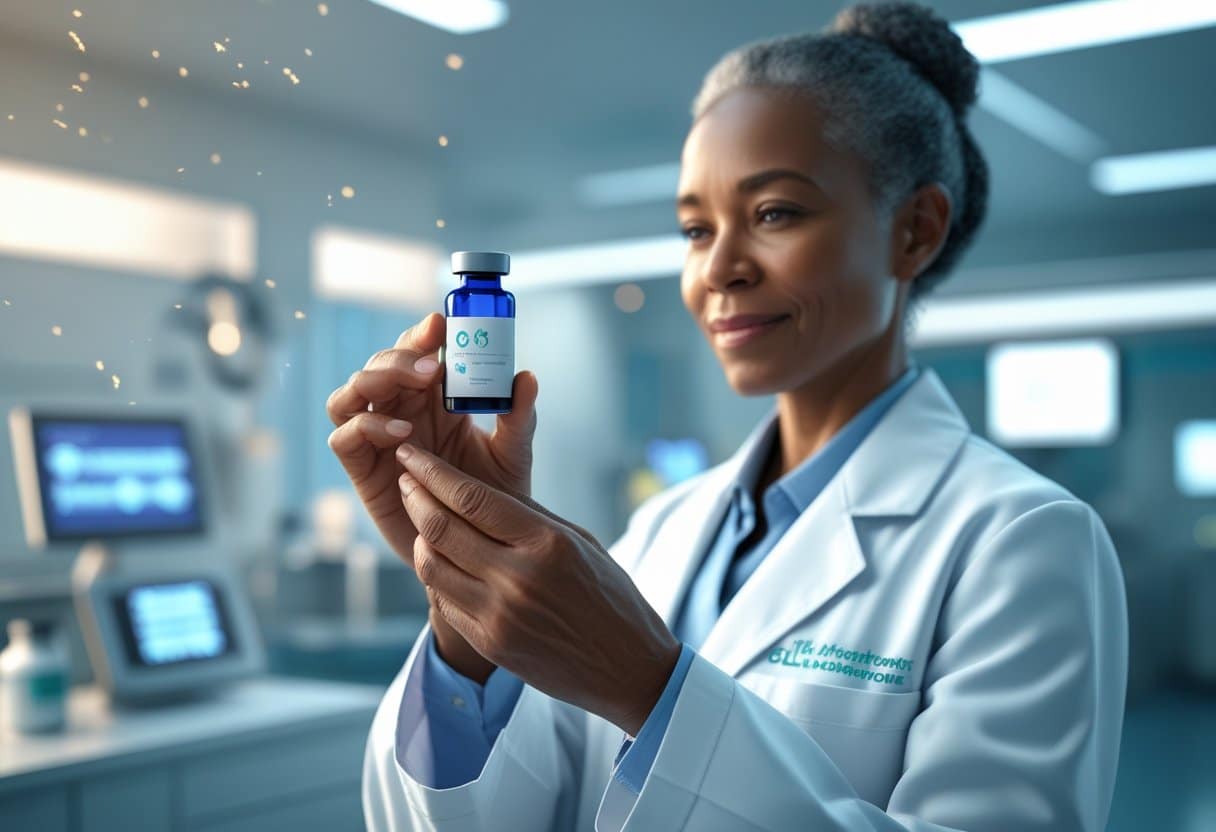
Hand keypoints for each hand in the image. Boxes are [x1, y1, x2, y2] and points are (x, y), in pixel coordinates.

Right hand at [326, 312, 539, 680]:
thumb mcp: (513, 455)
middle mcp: (400, 411)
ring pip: (352, 392)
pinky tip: (403, 435)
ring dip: (376, 379)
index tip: (442, 323)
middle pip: (380, 364)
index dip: (422, 334)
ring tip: (415, 387)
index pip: (418, 352)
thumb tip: (526, 376)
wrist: (480, 551)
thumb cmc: (495, 498)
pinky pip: (345, 436)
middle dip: (401, 355)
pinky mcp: (363, 470)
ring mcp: (377, 439)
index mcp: (434, 398)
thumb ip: (518, 418)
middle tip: (434, 363)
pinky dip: (366, 426)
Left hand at [395, 441, 681, 735]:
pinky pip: (443, 600)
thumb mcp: (580, 541)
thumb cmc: (609, 595)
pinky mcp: (488, 643)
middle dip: (416, 496)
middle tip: (406, 478)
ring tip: (420, 518)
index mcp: (546, 543)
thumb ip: (527, 517)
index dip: (432, 472)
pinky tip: (440, 557)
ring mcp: (498, 616)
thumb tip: (475, 488)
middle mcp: (517, 578)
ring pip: (431, 565)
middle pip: (441, 528)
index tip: (412, 454)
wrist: (627, 668)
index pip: (471, 498)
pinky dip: (435, 573)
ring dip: (419, 536)